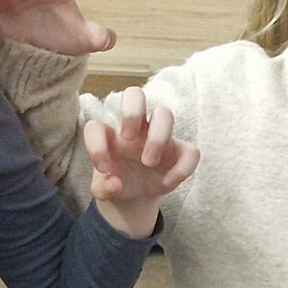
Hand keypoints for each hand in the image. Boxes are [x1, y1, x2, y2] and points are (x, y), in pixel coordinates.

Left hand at [86, 86, 197, 238]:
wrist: (135, 193)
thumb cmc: (116, 182)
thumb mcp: (104, 190)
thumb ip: (102, 189)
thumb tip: (114, 184)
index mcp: (110, 136)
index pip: (96, 127)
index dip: (96, 146)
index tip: (104, 169)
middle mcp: (135, 129)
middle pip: (134, 94)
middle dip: (131, 112)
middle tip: (128, 139)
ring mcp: (158, 136)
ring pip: (164, 113)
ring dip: (157, 137)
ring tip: (148, 163)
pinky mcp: (179, 152)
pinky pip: (191, 151)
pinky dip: (182, 168)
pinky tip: (168, 182)